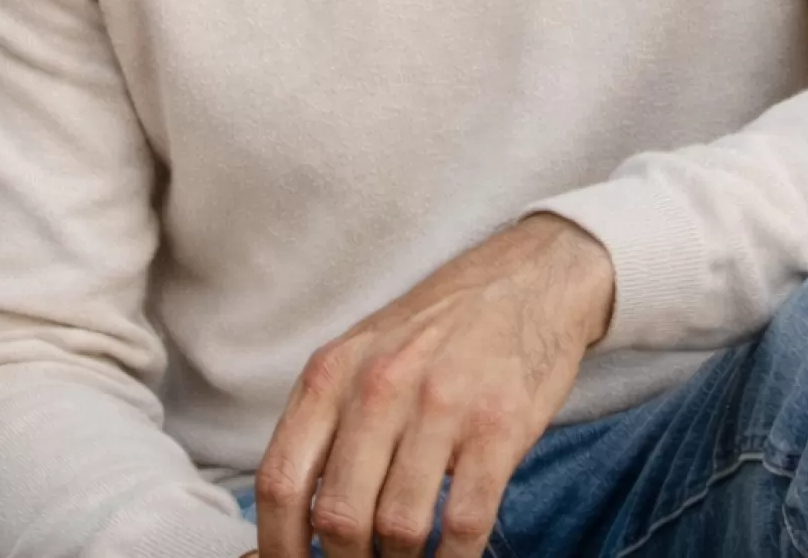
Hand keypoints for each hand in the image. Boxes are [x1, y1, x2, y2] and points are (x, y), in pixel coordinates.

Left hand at [253, 214, 613, 557]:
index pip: (281, 480)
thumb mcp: (364, 355)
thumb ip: (328, 425)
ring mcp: (440, 404)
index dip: (279, 545)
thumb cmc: (439, 329)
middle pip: (338, 517)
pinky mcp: (498, 425)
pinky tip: (453, 555)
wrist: (529, 278)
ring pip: (399, 529)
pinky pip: (465, 524)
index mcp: (334, 371)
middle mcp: (379, 385)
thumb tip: (296, 519)